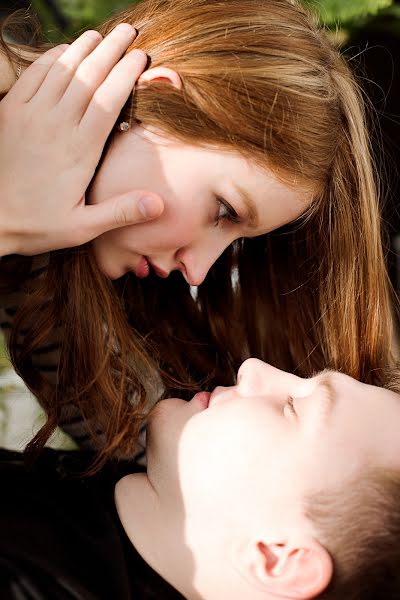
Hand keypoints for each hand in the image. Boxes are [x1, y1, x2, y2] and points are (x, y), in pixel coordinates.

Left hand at [0, 24, 162, 255]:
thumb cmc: (39, 224)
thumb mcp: (83, 228)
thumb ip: (120, 212)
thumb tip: (159, 205)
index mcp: (79, 151)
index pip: (108, 100)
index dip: (126, 74)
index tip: (142, 58)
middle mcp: (56, 126)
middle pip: (89, 76)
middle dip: (112, 50)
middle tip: (129, 32)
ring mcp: (31, 116)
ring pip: (62, 70)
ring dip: (84, 48)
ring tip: (102, 35)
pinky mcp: (12, 113)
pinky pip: (34, 75)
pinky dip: (52, 58)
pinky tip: (65, 50)